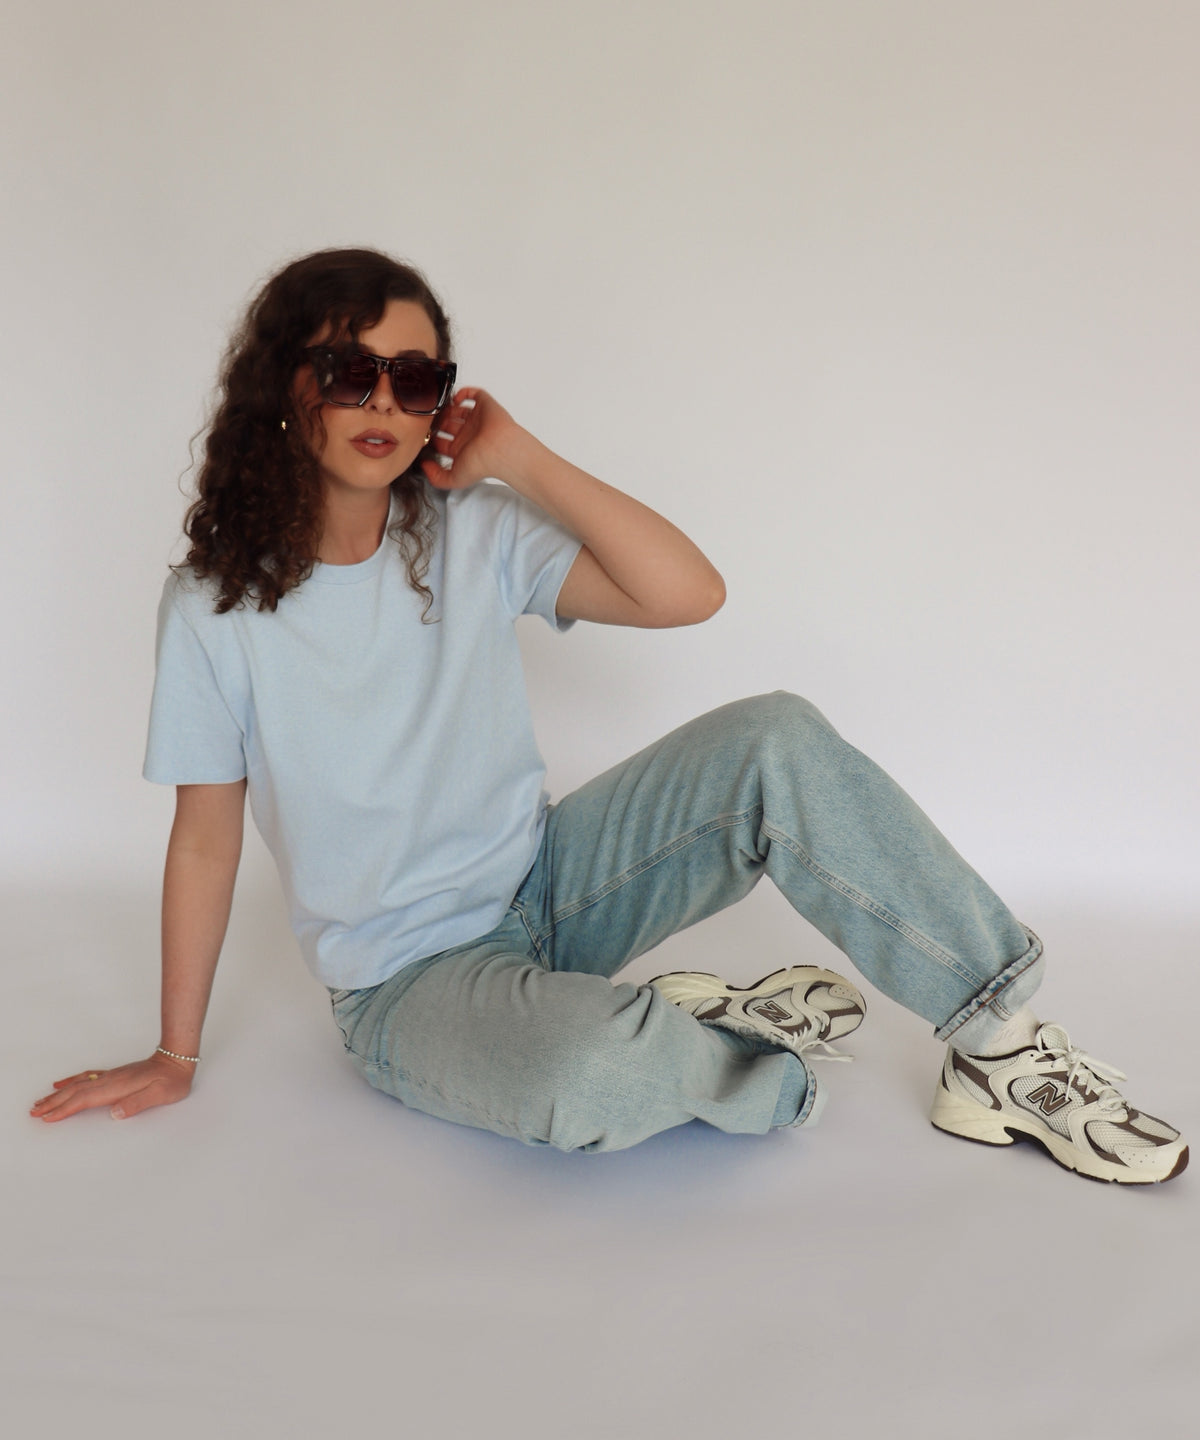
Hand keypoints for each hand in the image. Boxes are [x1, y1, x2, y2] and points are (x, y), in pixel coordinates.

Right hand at [30, 1053, 195, 1122]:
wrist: (177, 1060)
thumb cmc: (172, 1080)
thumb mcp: (161, 1095)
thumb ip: (138, 1103)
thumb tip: (115, 1113)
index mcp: (118, 1087)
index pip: (86, 1099)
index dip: (66, 1108)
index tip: (48, 1117)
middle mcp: (110, 1080)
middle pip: (76, 1092)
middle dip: (54, 1102)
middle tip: (34, 1112)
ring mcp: (111, 1076)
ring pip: (78, 1085)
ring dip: (58, 1094)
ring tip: (40, 1101)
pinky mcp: (114, 1075)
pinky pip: (86, 1077)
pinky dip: (71, 1081)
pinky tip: (62, 1084)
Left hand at [421, 387, 525, 491]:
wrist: (500, 449)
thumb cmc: (482, 463)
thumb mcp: (454, 478)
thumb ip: (436, 477)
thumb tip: (425, 466)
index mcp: (462, 450)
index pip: (443, 442)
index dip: (432, 438)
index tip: (422, 436)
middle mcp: (469, 434)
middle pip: (449, 424)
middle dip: (438, 422)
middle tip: (428, 420)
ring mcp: (477, 419)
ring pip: (459, 410)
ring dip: (448, 408)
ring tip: (439, 408)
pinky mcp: (485, 405)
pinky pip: (473, 394)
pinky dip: (463, 393)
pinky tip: (455, 399)